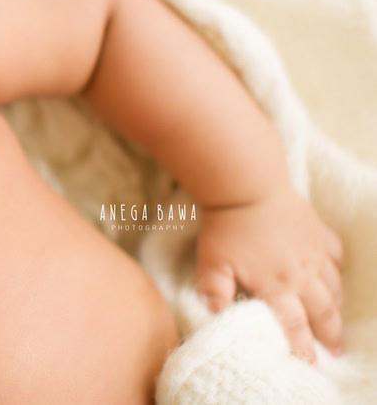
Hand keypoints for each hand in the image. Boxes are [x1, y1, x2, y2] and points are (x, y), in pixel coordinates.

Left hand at [195, 185, 344, 362]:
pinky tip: (336, 271)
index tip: (310, 362)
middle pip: (322, 310)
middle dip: (330, 333)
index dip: (301, 346)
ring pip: (333, 285)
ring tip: (336, 317)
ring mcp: (312, 251)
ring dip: (336, 304)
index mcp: (276, 286)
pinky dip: (337, 266)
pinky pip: (334, 253)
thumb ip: (214, 291)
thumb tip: (213, 314)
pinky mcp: (316, 230)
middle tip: (336, 350)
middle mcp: (301, 274)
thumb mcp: (211, 262)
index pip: (293, 325)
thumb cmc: (226, 226)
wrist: (247, 186)